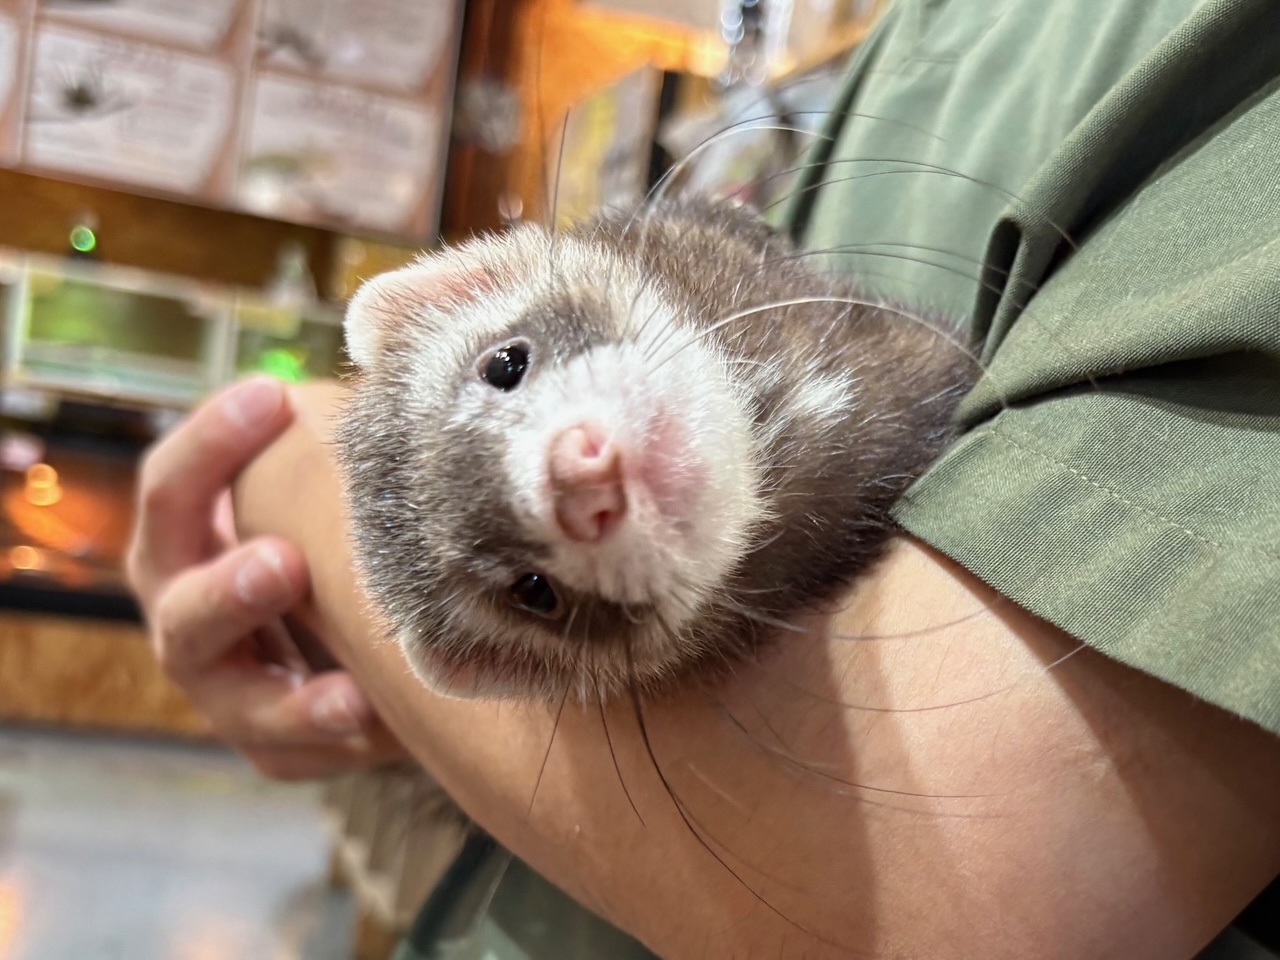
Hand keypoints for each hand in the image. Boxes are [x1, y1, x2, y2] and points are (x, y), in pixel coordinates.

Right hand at [126, 377, 407, 778]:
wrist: (349, 630)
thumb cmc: (330, 527)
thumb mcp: (324, 476)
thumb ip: (336, 426)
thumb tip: (396, 328)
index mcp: (190, 536)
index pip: (175, 487)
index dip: (212, 442)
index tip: (272, 395)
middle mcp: (189, 610)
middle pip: (179, 603)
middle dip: (228, 588)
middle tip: (283, 564)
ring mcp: (227, 683)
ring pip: (234, 699)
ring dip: (287, 698)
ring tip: (346, 696)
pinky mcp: (271, 741)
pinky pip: (290, 752)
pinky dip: (331, 743)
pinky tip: (380, 728)